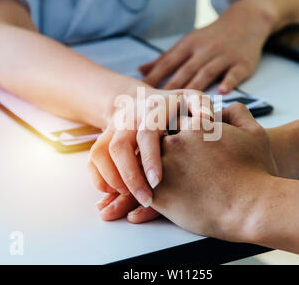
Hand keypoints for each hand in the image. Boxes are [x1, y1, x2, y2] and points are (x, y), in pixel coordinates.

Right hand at [89, 87, 212, 220]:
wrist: (144, 100)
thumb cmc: (176, 107)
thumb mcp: (191, 100)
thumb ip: (200, 107)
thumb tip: (206, 120)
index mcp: (152, 109)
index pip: (146, 133)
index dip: (149, 158)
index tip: (157, 182)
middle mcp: (128, 117)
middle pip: (119, 146)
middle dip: (130, 176)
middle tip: (146, 199)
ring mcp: (112, 128)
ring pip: (101, 153)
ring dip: (113, 179)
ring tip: (130, 198)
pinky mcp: (103, 139)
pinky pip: (93, 159)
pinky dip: (99, 178)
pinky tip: (114, 193)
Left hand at [140, 1, 272, 93]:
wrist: (245, 21)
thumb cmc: (211, 36)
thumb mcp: (187, 42)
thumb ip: (165, 58)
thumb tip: (140, 71)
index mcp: (189, 44)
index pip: (169, 62)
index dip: (155, 76)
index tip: (141, 91)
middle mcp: (205, 50)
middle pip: (186, 70)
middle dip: (171, 87)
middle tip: (159, 105)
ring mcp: (224, 56)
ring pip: (207, 72)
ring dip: (195, 87)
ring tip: (183, 104)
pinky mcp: (242, 63)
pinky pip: (235, 73)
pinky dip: (229, 81)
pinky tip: (222, 92)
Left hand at [148, 104, 279, 241]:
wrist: (252, 207)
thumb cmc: (256, 172)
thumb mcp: (255, 133)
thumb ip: (238, 113)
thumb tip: (224, 107)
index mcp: (195, 126)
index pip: (179, 124)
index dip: (185, 136)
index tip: (193, 150)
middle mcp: (175, 143)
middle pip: (161, 141)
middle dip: (168, 151)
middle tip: (183, 167)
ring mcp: (163, 167)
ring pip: (149, 165)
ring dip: (156, 171)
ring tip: (174, 184)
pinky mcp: (159, 194)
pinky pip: (145, 190)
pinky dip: (149, 193)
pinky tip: (164, 198)